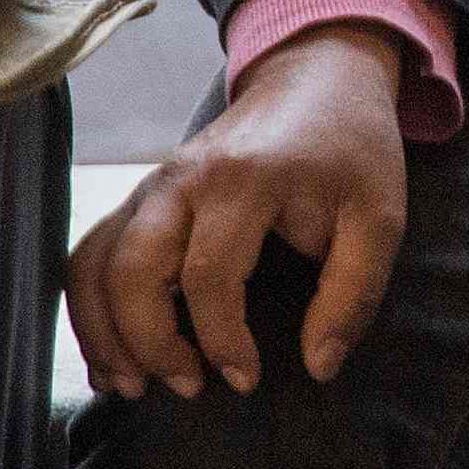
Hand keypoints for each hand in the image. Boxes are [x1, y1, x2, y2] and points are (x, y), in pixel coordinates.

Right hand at [71, 24, 408, 398]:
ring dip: (101, 332)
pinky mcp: (140, 194)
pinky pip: (90, 253)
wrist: (319, 80)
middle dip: (149, 343)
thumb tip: (319, 366)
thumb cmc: (353, 151)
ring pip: (93, 264)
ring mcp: (152, 184)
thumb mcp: (380, 216)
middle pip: (130, 272)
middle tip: (188, 388)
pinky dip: (88, 307)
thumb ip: (353, 292)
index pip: (208, 277)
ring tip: (133, 385)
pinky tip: (113, 353)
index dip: (220, 340)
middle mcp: (181, 180)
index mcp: (244, 181)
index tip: (246, 379)